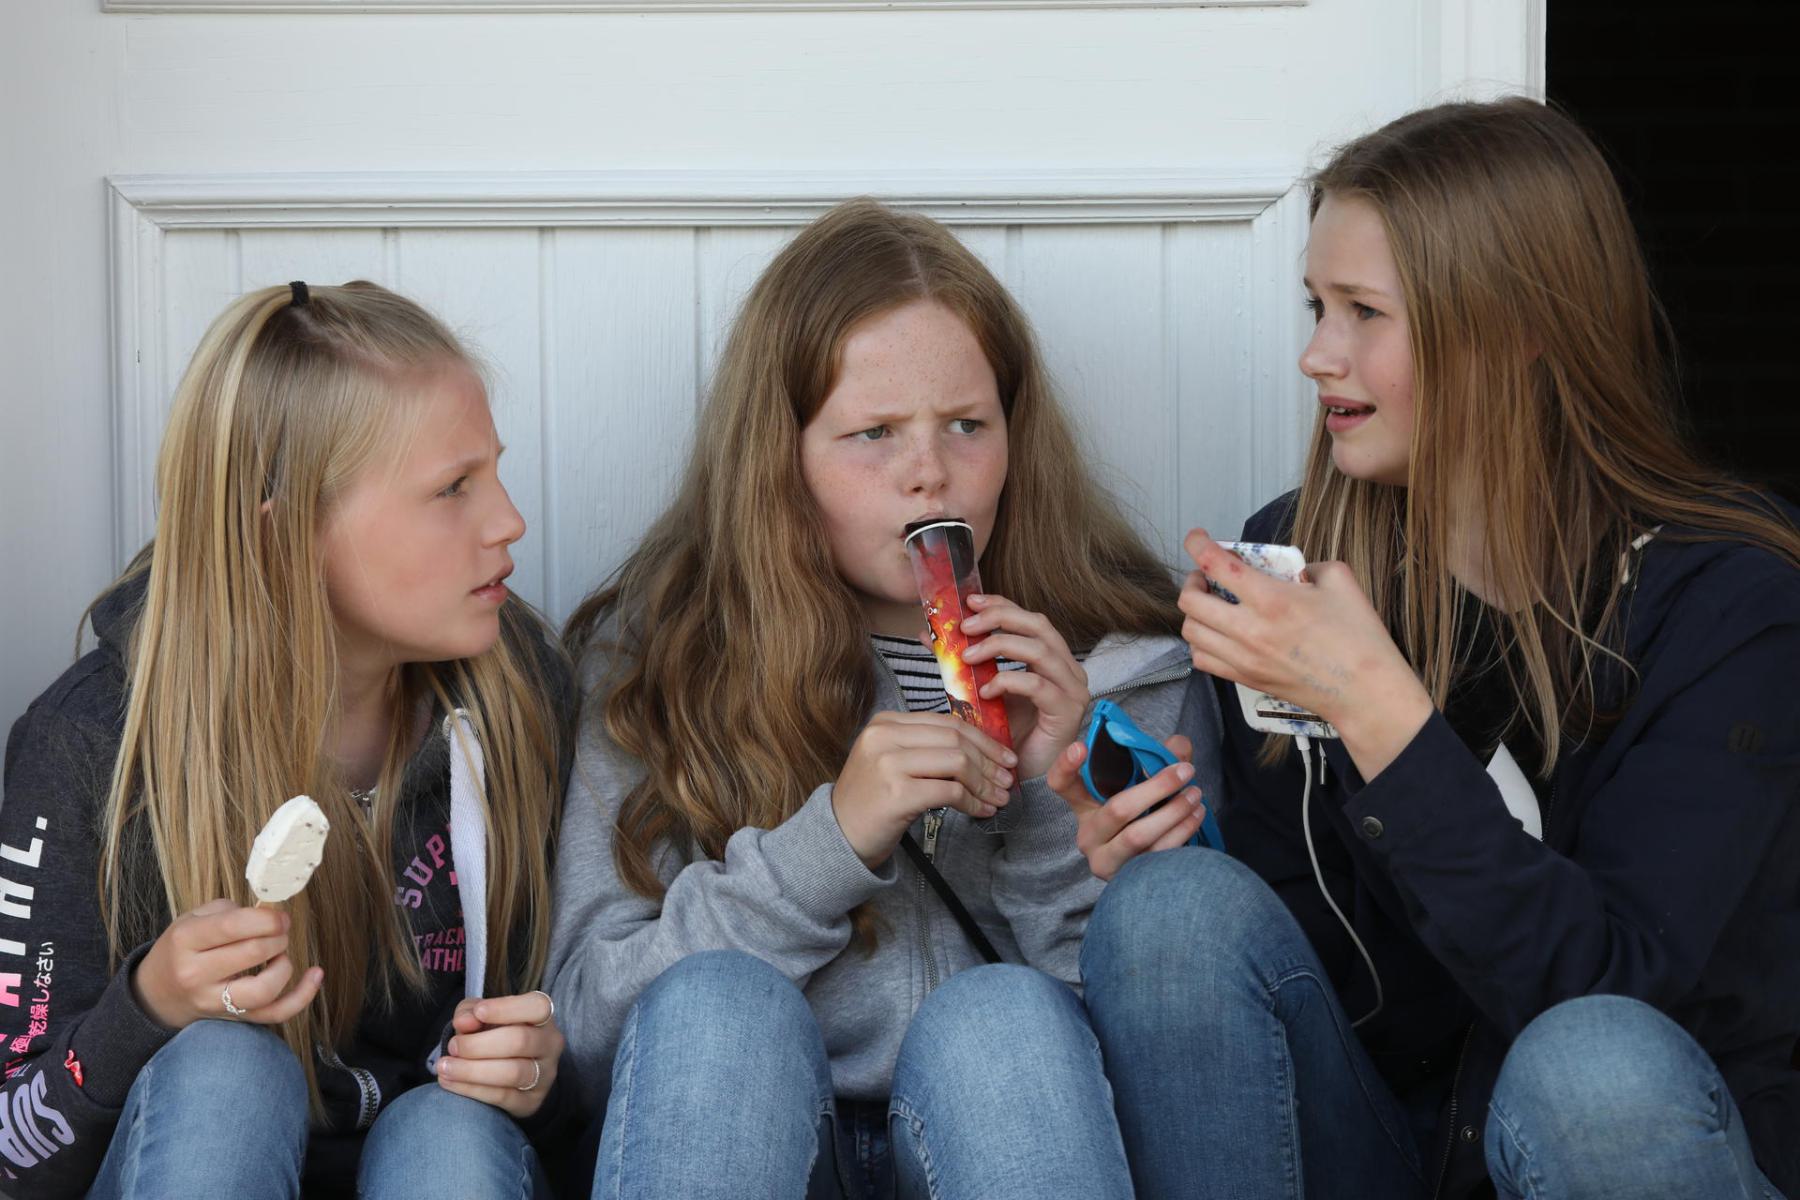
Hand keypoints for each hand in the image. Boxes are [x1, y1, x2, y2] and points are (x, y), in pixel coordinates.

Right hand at [132, 899, 324, 1029]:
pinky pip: (274, 1014)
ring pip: (263, 990)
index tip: (280, 915)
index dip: (266, 918)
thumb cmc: (182, 948)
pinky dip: (302, 996)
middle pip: (252, 953)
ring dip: (284, 965)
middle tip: (280, 930)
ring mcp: (214, 1002)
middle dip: (277, 936)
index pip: (232, 927)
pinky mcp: (234, 1019)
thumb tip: (268, 911)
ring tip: (280, 953)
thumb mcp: (192, 919)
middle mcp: (196, 974)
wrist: (156, 994)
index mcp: (185, 940)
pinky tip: (315, 974)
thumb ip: (229, 911)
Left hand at [434, 992, 563, 1118]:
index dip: (506, 1008)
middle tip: (452, 1046)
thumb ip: (470, 1011)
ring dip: (472, 1070)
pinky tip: (449, 1082)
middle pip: (520, 1041)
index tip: (478, 1012)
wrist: (511, 1072)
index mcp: (544, 1016)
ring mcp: (545, 1075)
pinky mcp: (531, 1102)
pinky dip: (471, 1089)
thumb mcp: (482, 1014)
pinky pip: (502, 1097)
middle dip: (479, 1045)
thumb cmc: (495, 1033)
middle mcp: (550, 1044)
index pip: (537, 1007)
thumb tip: (464, 1022)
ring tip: (445, 1067)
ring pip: (512, 1073)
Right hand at [832, 711, 1017, 866]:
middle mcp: (884, 736)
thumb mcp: (891, 761)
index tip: (1004, 756)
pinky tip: (981, 811)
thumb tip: (979, 747)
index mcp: (885, 722)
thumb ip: (924, 747)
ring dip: (985, 783)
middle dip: (989, 760)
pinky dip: (972, 802)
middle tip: (1007, 778)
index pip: (947, 722)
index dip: (983, 739)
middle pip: (955, 739)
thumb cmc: (871, 800)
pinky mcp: (897, 794)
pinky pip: (950, 792)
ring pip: (957, 762)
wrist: (838, 835)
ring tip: (999, 798)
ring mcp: (888, 764)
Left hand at [960, 593, 1089, 778]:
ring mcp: (1072, 689)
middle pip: (1038, 625)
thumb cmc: (1005, 736)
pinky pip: (1038, 685)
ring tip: (967, 656)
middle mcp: (1067, 668)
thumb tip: (928, 635)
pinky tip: (985, 691)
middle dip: (999, 619)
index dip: (1001, 605)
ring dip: (998, 646)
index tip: (970, 601)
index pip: (1029, 619)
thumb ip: (962, 663)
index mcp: (1051, 658)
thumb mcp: (980, 691)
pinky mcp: (1067, 711)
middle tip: (966, 626)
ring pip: (1039, 649)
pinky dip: (1008, 681)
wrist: (1020, 778)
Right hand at [1047, 734, 1207, 879]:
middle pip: (1117, 810)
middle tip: (1186, 771)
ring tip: (1196, 794)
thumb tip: (1179, 746)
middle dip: (1157, 787)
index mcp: (1083, 805)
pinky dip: (1181, 832)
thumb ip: (1158, 760)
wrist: (1149, 865)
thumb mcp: (1142, 785)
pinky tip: (1196, 815)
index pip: (1061, 784)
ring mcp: (1105, 860)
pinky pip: (1156, 855)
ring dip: (1174, 812)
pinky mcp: (1127, 879)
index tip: (1081, 747)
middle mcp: (1089, 835)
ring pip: (1138, 836)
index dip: (1065, 766)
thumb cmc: (1143, 814)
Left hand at [1179, 527, 1433, 778]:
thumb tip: (1290, 572)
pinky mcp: (1246, 679)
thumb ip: (1309, 566)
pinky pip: (1203, 660)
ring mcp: (1244, 658)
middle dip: (1192, 581)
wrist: (1364, 692)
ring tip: (1210, 606)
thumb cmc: (1359, 637)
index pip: (1215, 564)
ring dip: (1194, 613)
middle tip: (1207, 577)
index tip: (1197, 538)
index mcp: (1271, 599)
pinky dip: (1202, 644)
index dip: (1197, 545)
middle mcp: (1249, 629)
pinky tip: (1219, 635)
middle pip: (1190, 601)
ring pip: (1191, 633)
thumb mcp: (1340, 580)